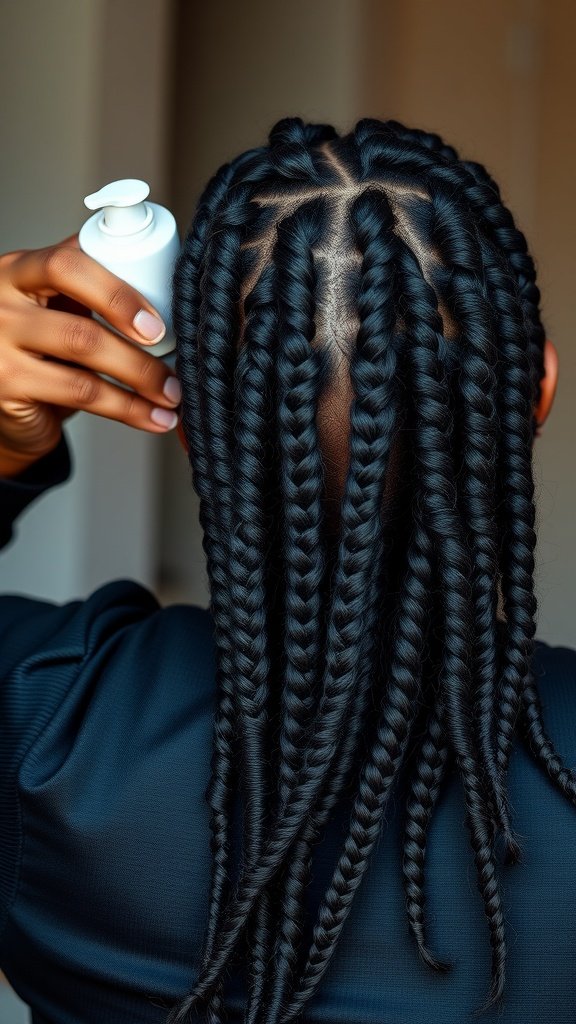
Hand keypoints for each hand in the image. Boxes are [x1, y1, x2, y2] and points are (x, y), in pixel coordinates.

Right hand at [0, 234, 181, 473]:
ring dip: (140, 378)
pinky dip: (128, 408)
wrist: (5, 403)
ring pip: (85, 357)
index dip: (118, 292)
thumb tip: (162, 277)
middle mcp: (1, 301)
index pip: (67, 264)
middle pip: (80, 321)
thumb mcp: (56, 307)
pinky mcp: (7, 385)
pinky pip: (82, 394)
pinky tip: (153, 416)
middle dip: (137, 348)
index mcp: (20, 270)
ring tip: (172, 394)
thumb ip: (90, 285)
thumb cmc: (39, 349)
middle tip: (175, 362)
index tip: (157, 321)